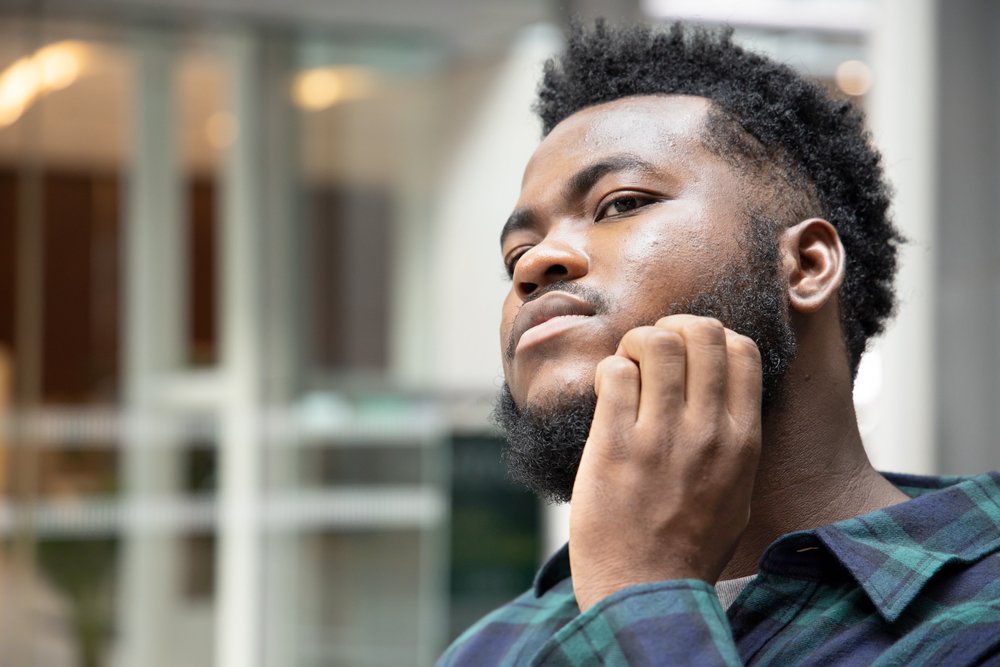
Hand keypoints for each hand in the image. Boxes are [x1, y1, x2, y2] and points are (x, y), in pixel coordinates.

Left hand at [569, 314, 762, 611]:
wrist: (646, 591)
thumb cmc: (689, 545)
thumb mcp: (737, 492)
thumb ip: (736, 441)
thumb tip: (724, 389)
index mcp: (743, 441)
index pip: (742, 350)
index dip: (711, 337)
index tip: (688, 355)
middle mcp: (708, 433)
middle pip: (701, 333)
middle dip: (671, 329)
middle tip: (650, 353)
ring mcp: (660, 439)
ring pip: (656, 342)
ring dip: (635, 344)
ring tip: (626, 369)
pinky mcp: (614, 447)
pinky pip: (614, 374)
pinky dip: (608, 372)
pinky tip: (607, 395)